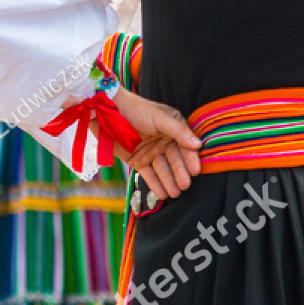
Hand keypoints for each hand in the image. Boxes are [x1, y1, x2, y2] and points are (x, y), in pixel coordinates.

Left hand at [112, 89, 201, 203]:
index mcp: (172, 128)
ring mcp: (150, 152)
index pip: (185, 146)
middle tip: (185, 186)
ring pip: (162, 169)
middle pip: (174, 160)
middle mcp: (164, 141)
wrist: (105, 113)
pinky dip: (155, 184)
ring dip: (169, 181)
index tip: (195, 171)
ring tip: (175, 194)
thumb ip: (178, 131)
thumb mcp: (159, 117)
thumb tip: (198, 144)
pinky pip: (148, 174)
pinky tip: (162, 194)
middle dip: (180, 173)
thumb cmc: (136, 110)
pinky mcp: (137, 160)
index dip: (190, 159)